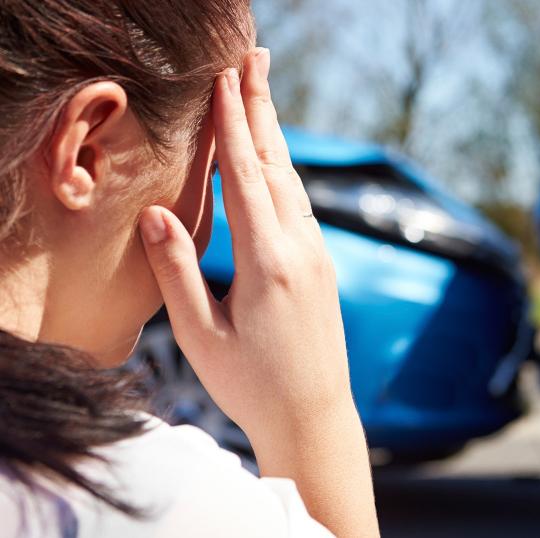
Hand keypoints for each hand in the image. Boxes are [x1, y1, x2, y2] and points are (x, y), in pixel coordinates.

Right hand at [139, 48, 378, 537]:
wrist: (315, 416)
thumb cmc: (252, 385)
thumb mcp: (201, 335)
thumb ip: (178, 270)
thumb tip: (155, 212)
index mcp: (269, 264)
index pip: (247, 178)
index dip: (233, 125)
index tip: (224, 79)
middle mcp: (302, 251)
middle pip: (278, 166)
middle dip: (261, 109)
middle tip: (253, 58)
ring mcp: (318, 257)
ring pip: (293, 184)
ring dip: (274, 135)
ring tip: (260, 92)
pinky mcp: (322, 267)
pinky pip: (301, 206)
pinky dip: (283, 172)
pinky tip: (274, 160)